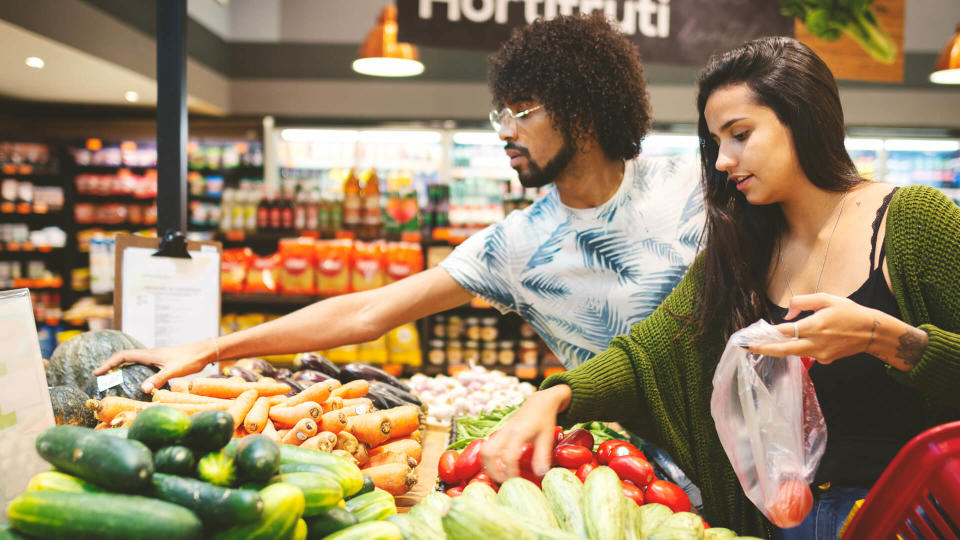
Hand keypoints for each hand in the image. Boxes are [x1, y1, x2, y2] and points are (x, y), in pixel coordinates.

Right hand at [92, 340, 213, 392]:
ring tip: (114, 379)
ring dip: (122, 367)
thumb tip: (143, 389)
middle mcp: (151, 354)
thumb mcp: (174, 371)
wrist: (205, 351)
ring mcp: (157, 357)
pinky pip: (143, 364)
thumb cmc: (190, 359)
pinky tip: (137, 380)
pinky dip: (135, 370)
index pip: (123, 356)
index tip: (97, 373)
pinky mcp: (163, 360)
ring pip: (134, 360)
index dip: (108, 363)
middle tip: (101, 377)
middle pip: (125, 357)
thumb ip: (159, 379)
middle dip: (111, 366)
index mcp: (150, 354)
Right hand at [481, 384, 570, 483]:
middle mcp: (505, 432)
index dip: (511, 472)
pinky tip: (501, 467)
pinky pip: (488, 447)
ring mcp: (501, 432)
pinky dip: (490, 459)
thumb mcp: (547, 438)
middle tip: (504, 481)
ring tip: (501, 475)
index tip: (517, 481)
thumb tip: (540, 475)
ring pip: (484, 450)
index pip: (508, 457)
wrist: (540, 401)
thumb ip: (542, 456)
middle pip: (487, 453)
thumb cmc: (545, 419)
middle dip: (492, 470)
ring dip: (488, 465)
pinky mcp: (500, 433)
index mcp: (518, 433)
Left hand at [749, 293, 883, 364]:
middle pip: (783, 349)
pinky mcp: (825, 360)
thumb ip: (802, 302)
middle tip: (746, 347)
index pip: (785, 331)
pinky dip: (797, 347)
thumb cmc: (849, 312)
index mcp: (816, 325)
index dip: (767, 333)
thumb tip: (785, 314)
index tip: (753, 333)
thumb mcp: (827, 298)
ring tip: (761, 343)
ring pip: (793, 352)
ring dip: (777, 348)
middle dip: (763, 348)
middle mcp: (816, 343)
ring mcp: (820, 354)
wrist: (872, 333)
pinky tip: (795, 341)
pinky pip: (806, 353)